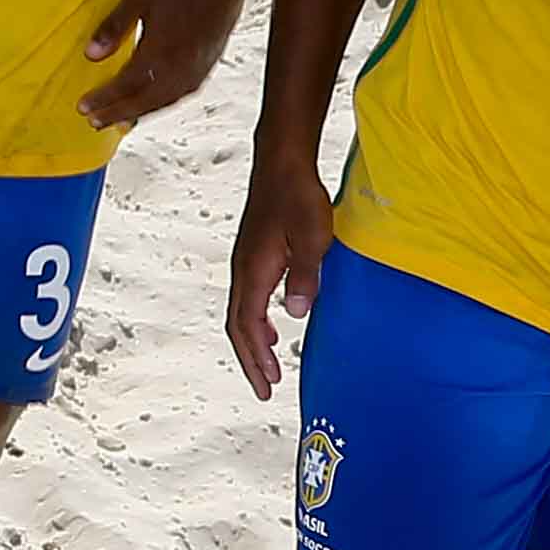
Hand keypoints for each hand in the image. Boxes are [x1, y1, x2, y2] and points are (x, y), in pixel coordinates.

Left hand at [79, 0, 259, 130]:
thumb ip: (114, 27)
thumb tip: (91, 55)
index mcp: (162, 51)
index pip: (126, 84)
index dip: (104, 99)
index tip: (83, 108)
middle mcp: (182, 67)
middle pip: (144, 101)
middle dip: (117, 113)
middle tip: (94, 122)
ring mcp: (198, 69)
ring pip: (163, 101)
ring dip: (139, 113)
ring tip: (118, 121)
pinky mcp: (208, 65)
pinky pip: (180, 94)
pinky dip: (161, 103)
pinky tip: (151, 103)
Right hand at [225, 152, 332, 399]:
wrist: (281, 161)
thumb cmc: (298, 196)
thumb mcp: (311, 239)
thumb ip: (304, 277)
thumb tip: (295, 315)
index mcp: (253, 270)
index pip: (247, 326)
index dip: (256, 358)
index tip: (268, 385)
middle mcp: (242, 269)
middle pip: (237, 324)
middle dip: (250, 358)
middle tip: (266, 387)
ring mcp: (245, 260)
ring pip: (241, 310)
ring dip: (253, 340)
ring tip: (268, 362)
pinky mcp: (254, 253)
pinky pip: (249, 295)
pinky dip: (256, 318)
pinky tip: (273, 320)